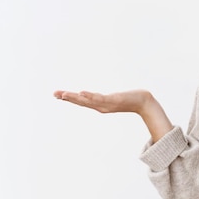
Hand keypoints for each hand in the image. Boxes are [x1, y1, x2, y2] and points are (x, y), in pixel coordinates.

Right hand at [53, 89, 173, 141]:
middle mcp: (101, 106)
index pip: (81, 101)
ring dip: (75, 97)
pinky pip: (99, 98)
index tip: (57, 95)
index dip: (69, 98)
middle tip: (54, 94)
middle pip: (81, 102)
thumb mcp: (114, 98)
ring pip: (88, 101)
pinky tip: (82, 92)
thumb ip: (108, 98)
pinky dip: (90, 96)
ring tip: (64, 94)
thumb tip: (103, 95)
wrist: (144, 102)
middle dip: (67, 98)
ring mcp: (106, 104)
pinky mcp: (113, 100)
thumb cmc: (130, 99)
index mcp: (99, 105)